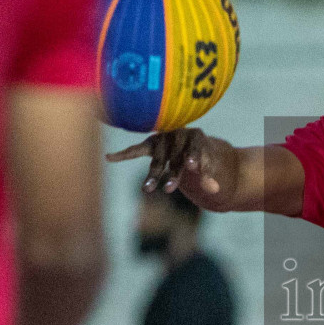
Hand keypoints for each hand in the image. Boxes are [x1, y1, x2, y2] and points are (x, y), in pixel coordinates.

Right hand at [105, 128, 233, 207]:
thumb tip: (214, 190)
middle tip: (169, 190)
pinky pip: (136, 150)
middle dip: (172, 173)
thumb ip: (210, 176)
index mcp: (196, 136)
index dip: (194, 156)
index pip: (195, 147)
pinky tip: (109, 157)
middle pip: (175, 156)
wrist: (193, 146)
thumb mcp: (210, 166)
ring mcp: (163, 138)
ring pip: (157, 158)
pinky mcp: (151, 144)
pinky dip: (123, 154)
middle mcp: (178, 133)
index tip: (191, 165)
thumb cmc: (203, 157)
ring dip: (153, 174)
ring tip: (147, 191)